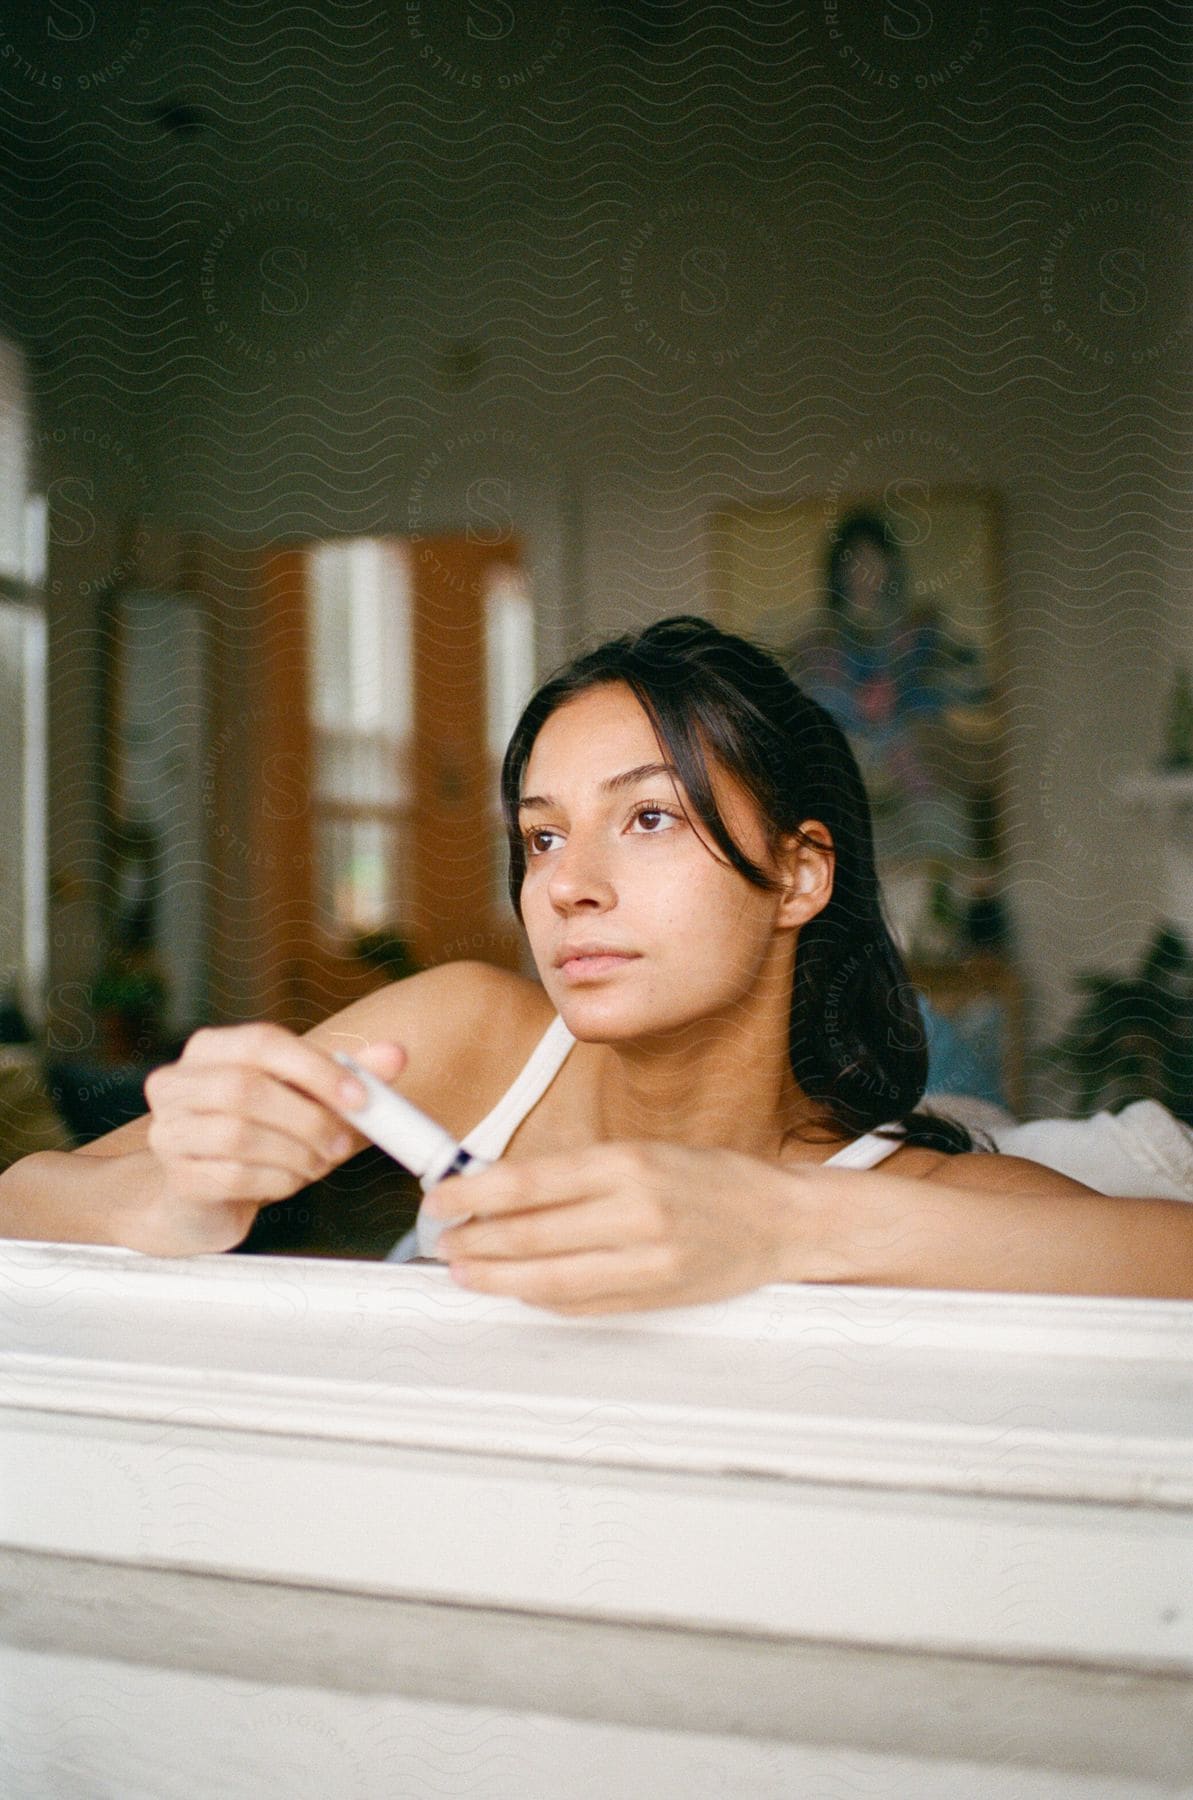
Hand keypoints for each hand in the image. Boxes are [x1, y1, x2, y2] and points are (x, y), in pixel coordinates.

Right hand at [138, 1023, 404, 1253]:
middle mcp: (177, 1083)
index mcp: (211, 1048)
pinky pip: (231, 1176)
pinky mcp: (177, 1177)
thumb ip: (348, 1075)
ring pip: (237, 1134)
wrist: (206, 1195)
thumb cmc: (261, 1134)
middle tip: (341, 1143)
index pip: (262, 1042)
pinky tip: (290, 1181)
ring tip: (317, 1162)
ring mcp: (169, 1131)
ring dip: (294, 1153)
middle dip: (307, 1118)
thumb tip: (395, 1055)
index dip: (315, 1068)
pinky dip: (276, 1181)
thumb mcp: (304, 1098)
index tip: (360, 1097)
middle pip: (245, 1088)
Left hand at [425, 1140, 802, 1314]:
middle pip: (530, 1235)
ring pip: (549, 1279)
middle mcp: (636, 1213)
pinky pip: (580, 1305)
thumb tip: (501, 1188)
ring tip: (464, 1271)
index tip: (440, 1196)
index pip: (529, 1182)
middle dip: (474, 1240)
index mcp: (629, 1164)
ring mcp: (647, 1262)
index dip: (473, 1192)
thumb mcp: (643, 1153)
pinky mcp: (654, 1298)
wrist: (781, 1220)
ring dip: (497, 1278)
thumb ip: (575, 1173)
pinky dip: (541, 1298)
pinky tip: (517, 1290)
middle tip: (442, 1240)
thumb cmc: (712, 1179)